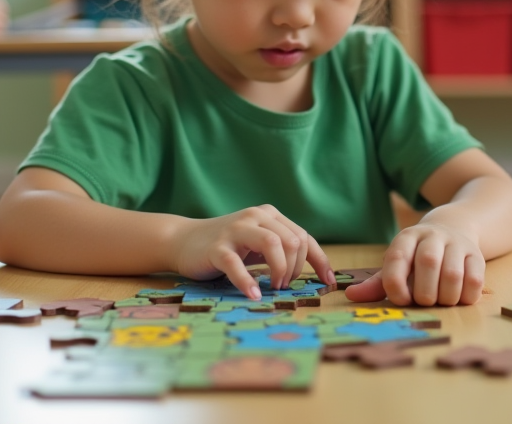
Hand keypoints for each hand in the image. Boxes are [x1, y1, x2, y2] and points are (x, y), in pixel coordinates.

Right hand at [171, 205, 334, 299]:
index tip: (327, 283)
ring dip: (280, 271)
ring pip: (273, 244)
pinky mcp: (217, 248)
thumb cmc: (228, 247)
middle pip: (293, 241)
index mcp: (269, 215)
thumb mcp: (259, 244)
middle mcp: (255, 217)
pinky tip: (253, 295)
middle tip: (283, 285)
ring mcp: (235, 230)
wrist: (183, 241)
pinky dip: (248, 282)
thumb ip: (282, 250)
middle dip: (295, 269)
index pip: (304, 236)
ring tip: (273, 288)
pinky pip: (237, 265)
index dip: (319, 261)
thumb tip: (319, 273)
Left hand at [344, 222, 484, 306]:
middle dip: (424, 293)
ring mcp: (456, 244)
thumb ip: (376, 283)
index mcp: (406, 237)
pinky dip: (465, 296)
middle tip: (424, 302)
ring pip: (453, 274)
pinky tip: (458, 298)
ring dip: (445, 297)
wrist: (453, 229)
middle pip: (428, 263)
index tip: (401, 300)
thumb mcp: (397, 266)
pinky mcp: (477, 255)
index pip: (397, 257)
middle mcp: (432, 236)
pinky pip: (475, 280)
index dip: (396, 284)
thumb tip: (351, 296)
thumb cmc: (417, 257)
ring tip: (441, 301)